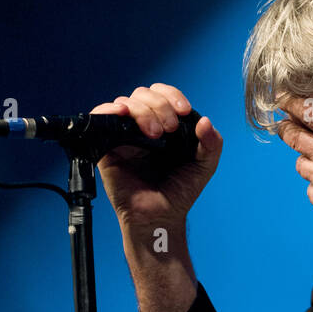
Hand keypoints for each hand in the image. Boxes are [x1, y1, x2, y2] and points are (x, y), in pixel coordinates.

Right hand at [92, 83, 222, 229]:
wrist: (160, 217)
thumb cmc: (179, 193)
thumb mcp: (204, 165)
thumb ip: (212, 143)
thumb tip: (204, 120)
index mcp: (164, 125)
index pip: (162, 95)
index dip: (172, 96)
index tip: (184, 112)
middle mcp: (142, 127)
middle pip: (143, 94)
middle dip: (159, 105)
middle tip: (169, 129)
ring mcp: (123, 135)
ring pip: (126, 103)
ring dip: (142, 111)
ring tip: (154, 135)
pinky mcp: (106, 147)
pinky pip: (100, 117)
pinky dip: (109, 109)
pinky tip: (123, 114)